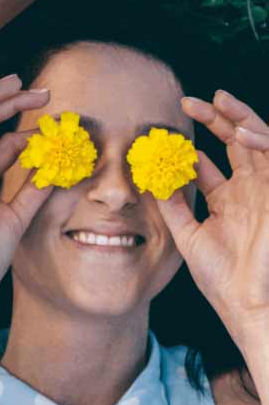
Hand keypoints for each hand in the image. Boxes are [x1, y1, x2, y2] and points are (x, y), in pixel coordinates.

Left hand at [157, 91, 268, 344]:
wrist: (246, 303)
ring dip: (241, 119)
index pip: (209, 161)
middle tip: (191, 101)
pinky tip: (240, 133)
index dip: (191, 142)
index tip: (165, 128)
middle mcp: (248, 190)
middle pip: (234, 143)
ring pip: (259, 142)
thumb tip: (148, 181)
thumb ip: (171, 208)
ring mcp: (266, 191)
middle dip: (216, 119)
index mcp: (226, 199)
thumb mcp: (187, 236)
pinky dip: (262, 142)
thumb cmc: (220, 277)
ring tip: (219, 101)